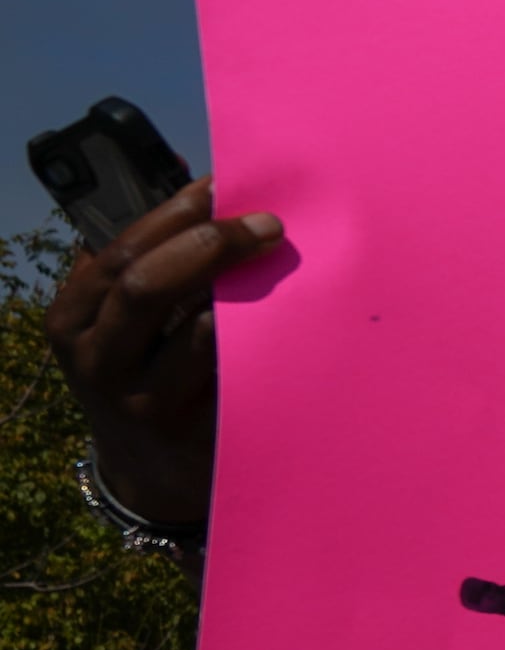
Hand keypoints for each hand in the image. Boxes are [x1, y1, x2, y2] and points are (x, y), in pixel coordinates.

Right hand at [47, 181, 284, 526]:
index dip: (173, 215)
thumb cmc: (143, 369)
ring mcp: (141, 401)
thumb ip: (146, 262)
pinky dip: (259, 340)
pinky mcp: (189, 432)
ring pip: (193, 333)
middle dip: (209, 245)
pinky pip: (232, 375)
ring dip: (241, 291)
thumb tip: (198, 182)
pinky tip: (288, 316)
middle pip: (146, 286)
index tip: (222, 186)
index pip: (119, 253)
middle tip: (267, 224)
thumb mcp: (120, 322)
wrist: (152, 467)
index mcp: (71, 321)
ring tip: (279, 260)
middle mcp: (96, 361)